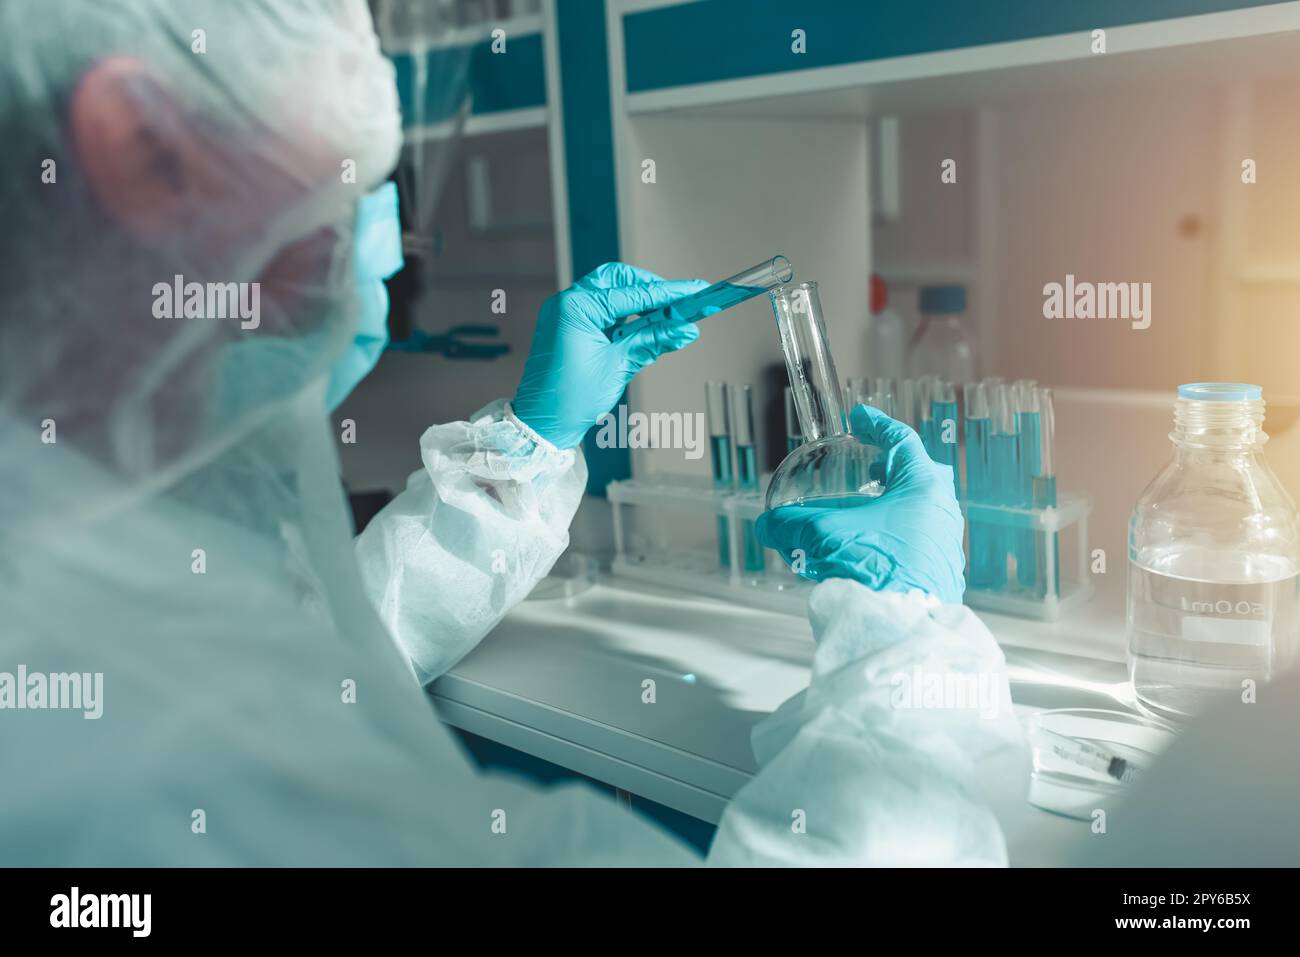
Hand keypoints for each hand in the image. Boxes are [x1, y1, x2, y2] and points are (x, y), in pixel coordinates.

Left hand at [512, 263, 709, 449]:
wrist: (542, 425)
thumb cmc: (570, 398)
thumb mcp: (619, 365)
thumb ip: (653, 340)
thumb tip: (686, 329)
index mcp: (576, 307)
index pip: (632, 293)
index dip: (668, 293)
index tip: (694, 291)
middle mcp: (567, 303)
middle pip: (617, 279)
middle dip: (649, 287)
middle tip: (678, 301)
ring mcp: (565, 314)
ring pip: (609, 292)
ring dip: (637, 301)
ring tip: (665, 316)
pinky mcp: (567, 327)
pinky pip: (600, 310)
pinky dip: (623, 315)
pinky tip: (643, 327)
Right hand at [756, 404, 964, 603]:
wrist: (898, 624)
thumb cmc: (872, 569)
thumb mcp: (822, 535)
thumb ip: (791, 524)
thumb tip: (768, 525)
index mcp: (923, 490)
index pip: (904, 442)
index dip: (879, 425)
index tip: (861, 417)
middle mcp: (941, 514)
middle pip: (919, 476)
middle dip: (893, 466)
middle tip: (871, 463)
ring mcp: (943, 546)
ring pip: (921, 511)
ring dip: (894, 503)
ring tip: (865, 507)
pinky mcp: (937, 574)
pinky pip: (917, 542)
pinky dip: (895, 534)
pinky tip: (871, 546)